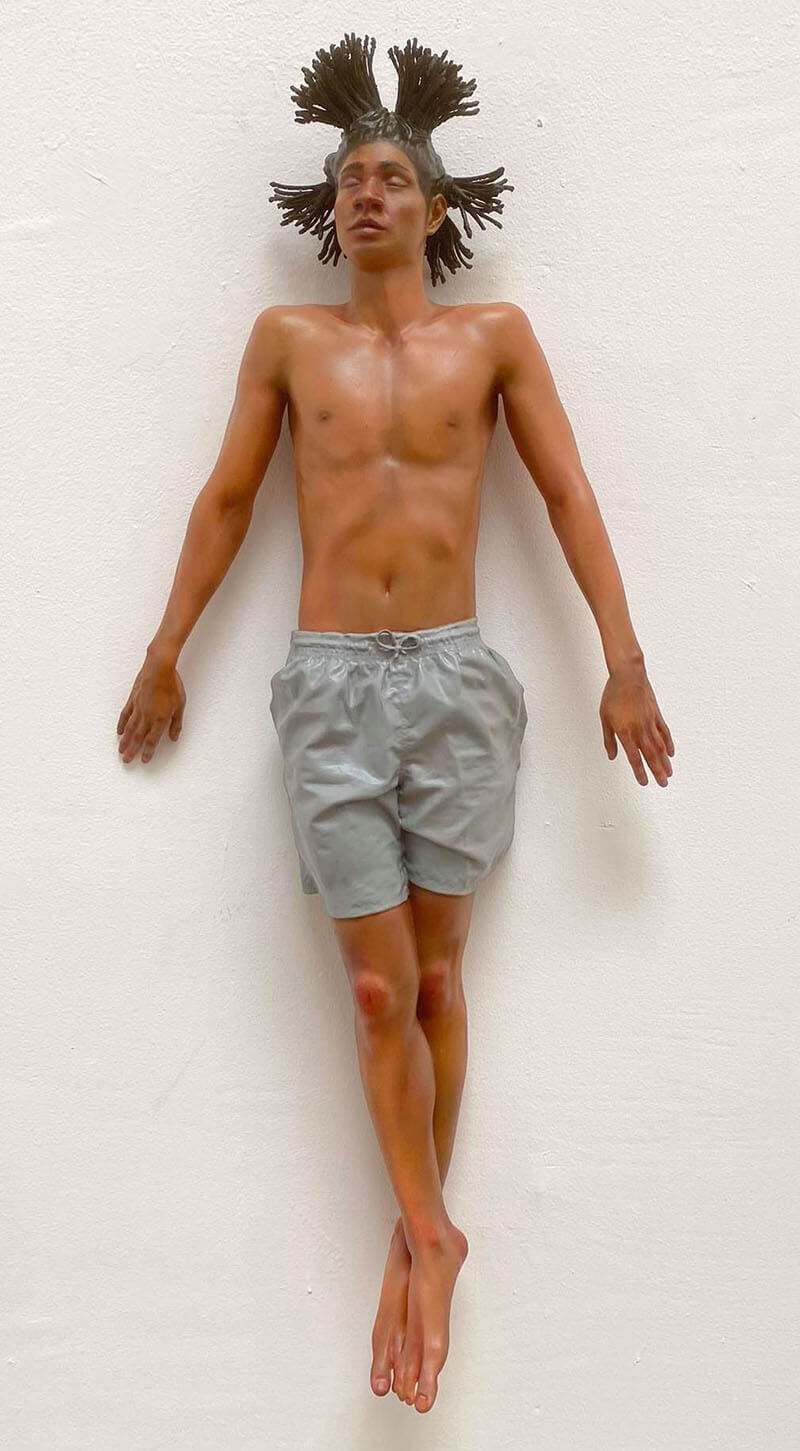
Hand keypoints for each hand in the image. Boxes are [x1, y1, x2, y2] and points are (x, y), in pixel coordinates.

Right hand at [117, 650, 185, 763]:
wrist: (159, 667)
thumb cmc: (172, 685)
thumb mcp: (180, 705)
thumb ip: (176, 723)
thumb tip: (173, 738)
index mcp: (160, 719)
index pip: (153, 740)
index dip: (148, 751)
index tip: (144, 760)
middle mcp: (147, 716)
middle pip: (138, 737)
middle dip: (132, 750)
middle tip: (126, 761)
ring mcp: (138, 708)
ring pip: (130, 728)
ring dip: (125, 741)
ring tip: (120, 751)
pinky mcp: (132, 700)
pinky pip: (125, 715)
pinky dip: (122, 724)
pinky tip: (119, 732)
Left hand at [599, 662, 673, 785]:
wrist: (628, 675)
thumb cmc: (612, 695)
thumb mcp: (605, 718)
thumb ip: (609, 739)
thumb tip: (612, 756)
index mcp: (625, 732)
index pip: (634, 757)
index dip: (640, 772)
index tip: (644, 782)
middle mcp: (640, 730)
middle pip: (651, 755)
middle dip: (657, 771)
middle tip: (664, 784)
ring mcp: (650, 722)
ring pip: (660, 746)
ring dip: (665, 761)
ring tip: (669, 774)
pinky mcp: (656, 714)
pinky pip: (664, 732)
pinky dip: (668, 743)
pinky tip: (671, 753)